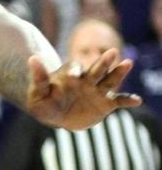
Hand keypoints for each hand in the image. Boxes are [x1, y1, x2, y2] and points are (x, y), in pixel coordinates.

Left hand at [26, 50, 140, 130]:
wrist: (56, 117)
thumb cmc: (43, 103)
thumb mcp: (37, 93)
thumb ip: (38, 78)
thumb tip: (32, 58)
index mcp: (69, 75)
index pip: (73, 68)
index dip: (74, 71)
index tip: (74, 78)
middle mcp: (86, 79)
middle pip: (96, 68)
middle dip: (103, 61)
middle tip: (112, 52)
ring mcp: (96, 90)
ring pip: (109, 80)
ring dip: (119, 72)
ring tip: (128, 63)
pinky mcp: (104, 103)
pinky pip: (118, 100)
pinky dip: (127, 100)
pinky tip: (137, 100)